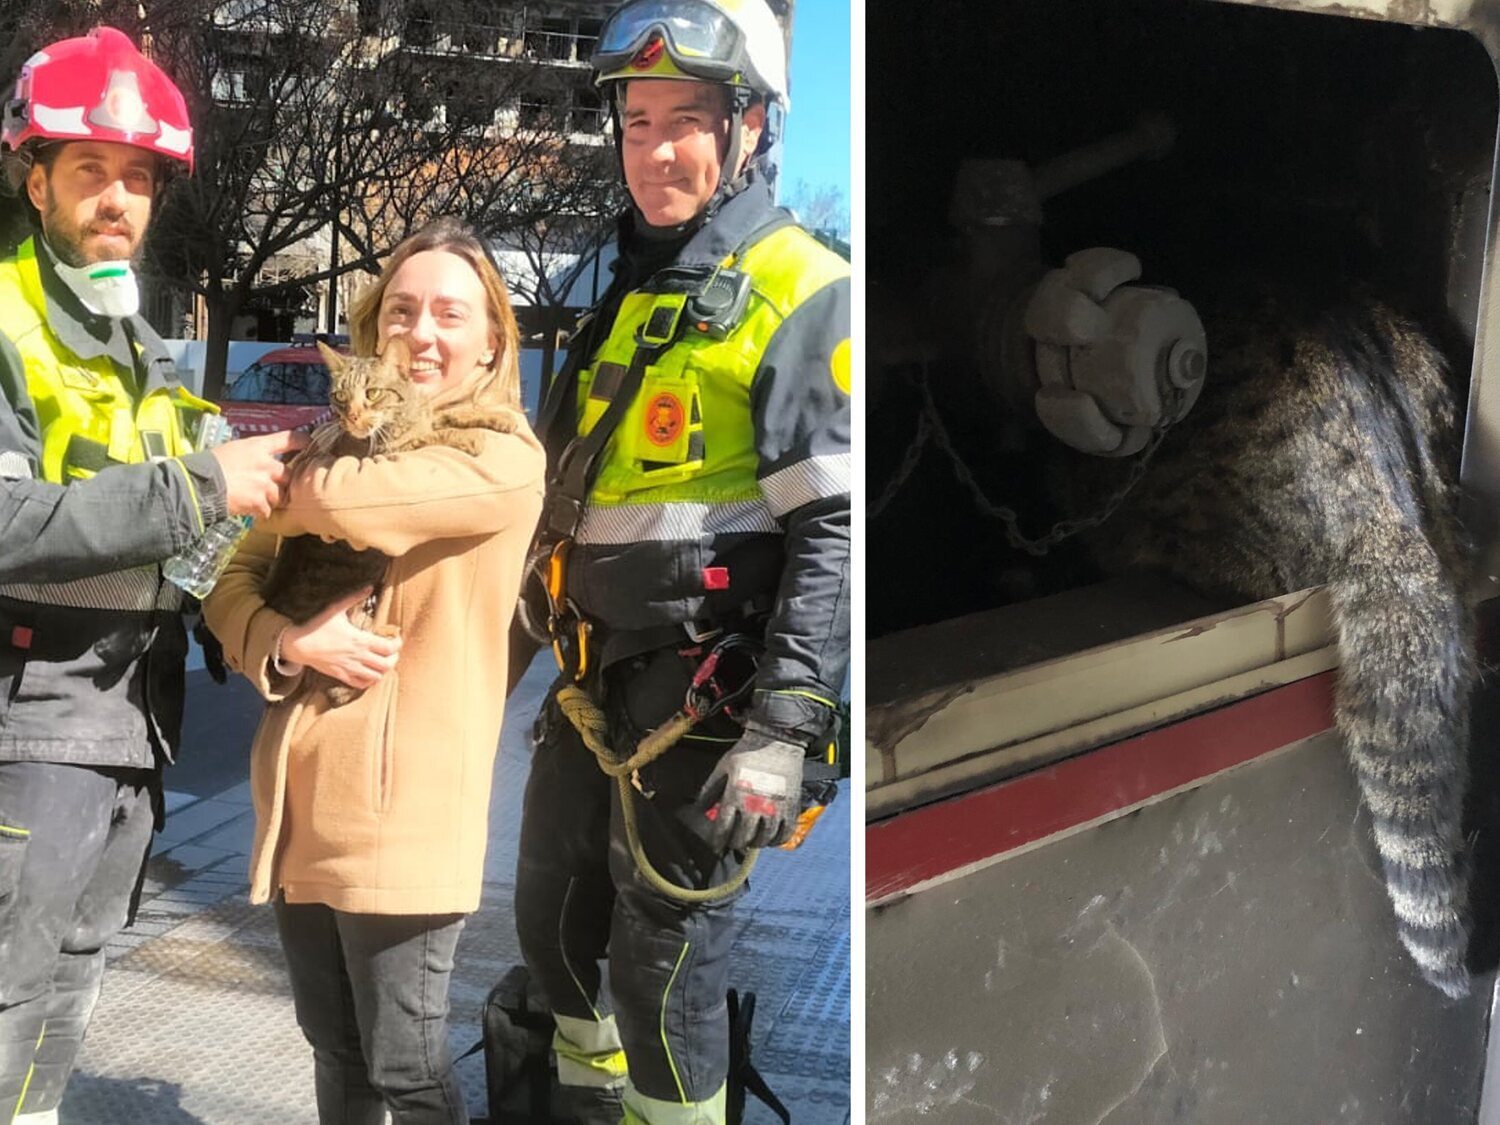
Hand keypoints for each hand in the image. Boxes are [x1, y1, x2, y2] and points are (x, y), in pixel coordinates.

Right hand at [211, 430, 309, 517]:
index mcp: (257, 447)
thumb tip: (253, 461)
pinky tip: (249, 510)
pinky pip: (267, 510)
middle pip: (289, 474)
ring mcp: (265, 484)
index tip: (308, 443)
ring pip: (280, 495)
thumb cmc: (208, 464)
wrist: (198, 484)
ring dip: (271, 499)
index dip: (300, 441)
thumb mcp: (230, 450)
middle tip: (273, 486)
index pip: (287, 439)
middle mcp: (266, 464)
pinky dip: (260, 512)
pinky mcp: (260, 502)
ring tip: (256, 499)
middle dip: (283, 482)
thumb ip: (249, 455)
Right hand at [280, 587, 400, 689]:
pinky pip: (361, 684)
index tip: (396, 639)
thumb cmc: (317, 625)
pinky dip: (369, 681)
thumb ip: (354, 597)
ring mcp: (350, 668)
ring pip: (376, 677)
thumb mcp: (336, 609)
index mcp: (360, 640)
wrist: (298, 644)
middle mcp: (358, 657)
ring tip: (383, 662)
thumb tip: (369, 586)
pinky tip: (370, 673)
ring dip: (383, 670)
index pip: (389, 648)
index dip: (397, 644)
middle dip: (394, 658)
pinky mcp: (341, 676)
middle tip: (393, 652)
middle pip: (387, 664)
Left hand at [692, 724, 805, 851]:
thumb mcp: (723, 767)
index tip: (716, 845)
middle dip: (735, 843)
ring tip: (750, 841)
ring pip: (763, 839)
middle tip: (733, 842)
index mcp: (735, 795)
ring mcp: (775, 808)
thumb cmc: (747, 753)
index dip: (717, 841)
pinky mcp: (791, 808)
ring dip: (754, 843)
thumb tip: (699, 808)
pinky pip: (785, 834)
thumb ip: (710, 789)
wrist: (777, 741)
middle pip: (743, 838)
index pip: (723, 828)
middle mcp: (755, 805)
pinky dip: (776, 841)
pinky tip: (770, 838)